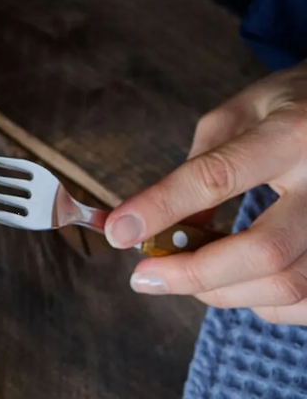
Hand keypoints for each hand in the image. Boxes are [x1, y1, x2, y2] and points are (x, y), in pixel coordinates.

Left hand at [105, 62, 305, 324]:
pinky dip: (263, 303)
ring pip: (289, 285)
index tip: (118, 233)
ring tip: (185, 276)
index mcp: (290, 134)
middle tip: (145, 277)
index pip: (217, 178)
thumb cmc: (291, 104)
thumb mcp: (240, 113)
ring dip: (224, 292)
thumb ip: (202, 165)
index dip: (162, 208)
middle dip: (193, 273)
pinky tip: (234, 283)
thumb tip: (157, 226)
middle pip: (264, 251)